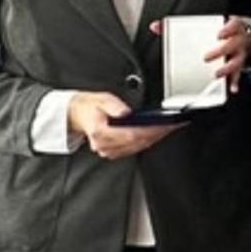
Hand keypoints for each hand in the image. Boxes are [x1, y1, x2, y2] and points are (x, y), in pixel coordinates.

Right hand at [67, 91, 181, 159]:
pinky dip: (146, 142)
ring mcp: (107, 150)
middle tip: (173, 126)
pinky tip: (156, 135)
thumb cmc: (90, 107)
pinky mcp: (111, 152)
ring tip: (168, 129)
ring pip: (136, 147)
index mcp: (100, 132)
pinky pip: (133, 149)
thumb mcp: (102, 99)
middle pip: (137, 143)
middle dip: (157, 134)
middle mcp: (104, 145)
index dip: (150, 131)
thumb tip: (125, 112)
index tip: (164, 125)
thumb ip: (114, 105)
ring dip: (154, 139)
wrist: (78, 115)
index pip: (131, 135)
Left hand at [151, 16, 250, 93]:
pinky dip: (235, 82)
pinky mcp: (239, 65)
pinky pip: (238, 74)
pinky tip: (231, 88)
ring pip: (237, 61)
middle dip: (221, 51)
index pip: (233, 25)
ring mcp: (239, 53)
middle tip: (206, 57)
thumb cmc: (222, 30)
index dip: (227, 30)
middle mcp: (237, 40)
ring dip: (228, 69)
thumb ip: (179, 24)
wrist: (244, 35)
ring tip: (217, 74)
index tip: (218, 35)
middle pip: (233, 44)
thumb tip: (157, 26)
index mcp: (231, 28)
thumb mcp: (207, 23)